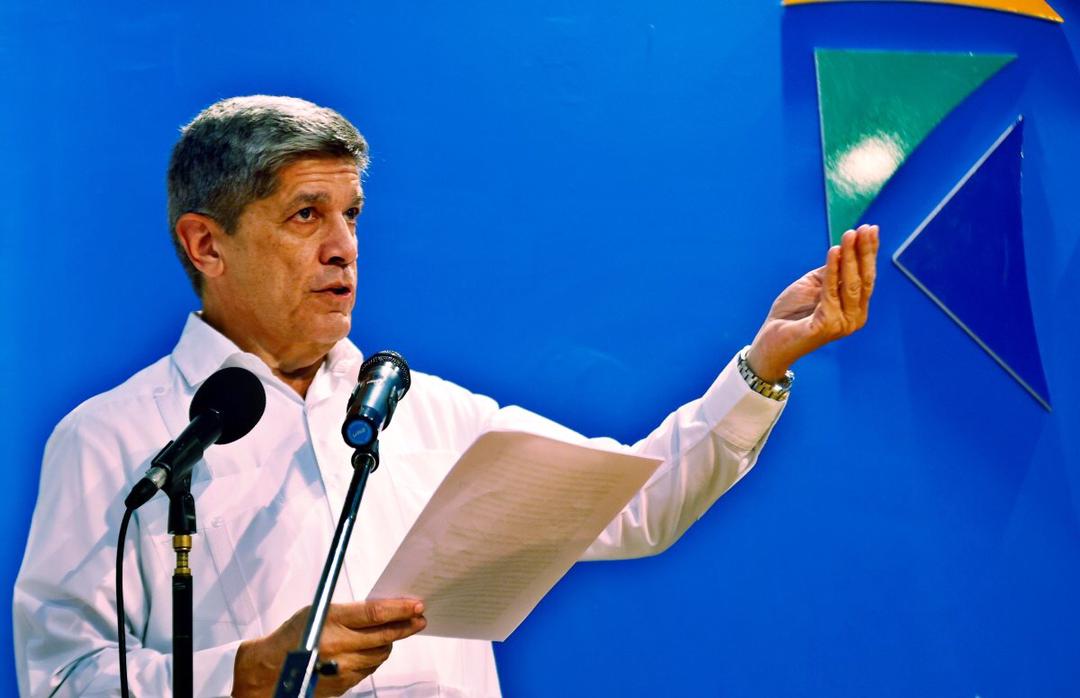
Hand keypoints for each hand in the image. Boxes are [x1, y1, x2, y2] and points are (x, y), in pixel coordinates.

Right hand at [231, 599, 426, 696]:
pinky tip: (373, 649)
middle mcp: (337, 645)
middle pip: (384, 635)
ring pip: (380, 653)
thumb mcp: (318, 611)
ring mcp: (341, 667)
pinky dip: (375, 657)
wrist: (270, 670)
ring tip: (394, 632)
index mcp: (330, 621)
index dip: (399, 609)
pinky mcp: (343, 683)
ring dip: (390, 642)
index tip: (416, 604)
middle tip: (419, 618)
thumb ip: (349, 611)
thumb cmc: (293, 635)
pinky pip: (370, 668)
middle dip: (406, 625)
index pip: (374, 613)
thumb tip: (383, 608)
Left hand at [746, 225, 878, 381]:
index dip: (868, 252)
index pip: (866, 276)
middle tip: (865, 228)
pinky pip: (831, 291)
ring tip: (849, 235)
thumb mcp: (814, 286)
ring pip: (850, 283)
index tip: (870, 228)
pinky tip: (834, 251)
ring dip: (850, 256)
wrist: (771, 340)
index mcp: (855, 308)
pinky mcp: (828, 326)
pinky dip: (833, 269)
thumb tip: (844, 249)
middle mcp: (855, 318)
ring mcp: (843, 324)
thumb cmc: (792, 314)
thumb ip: (831, 272)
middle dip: (865, 251)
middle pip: (863, 279)